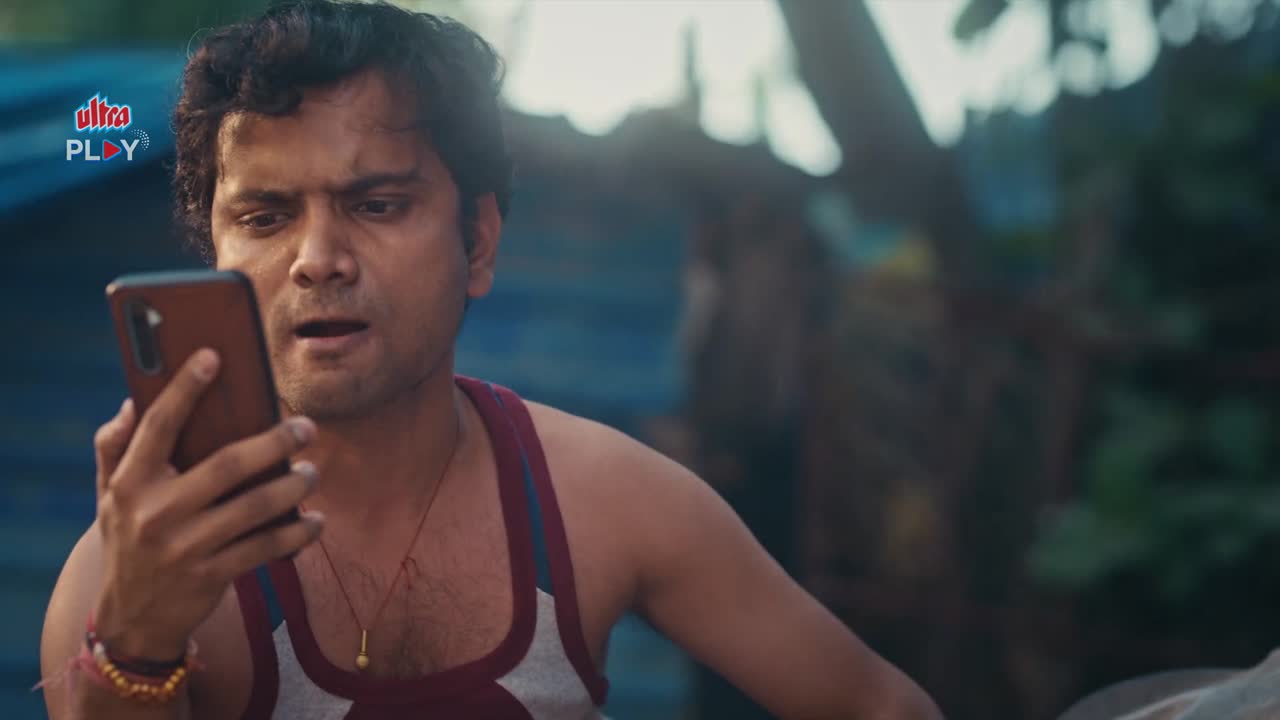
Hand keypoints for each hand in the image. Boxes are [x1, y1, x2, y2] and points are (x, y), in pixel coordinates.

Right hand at [90, 348, 323, 659]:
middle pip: (228, 465)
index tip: (214, 356)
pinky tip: (314, 521)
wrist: (133, 618)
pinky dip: (297, 532)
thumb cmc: (128, 540)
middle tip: (306, 426)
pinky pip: (266, 547)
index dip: (186, 389)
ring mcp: (185, 547)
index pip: (159, 426)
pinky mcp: (211, 575)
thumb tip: (132, 400)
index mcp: (131, 483)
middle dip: (275, 441)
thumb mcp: (109, 496)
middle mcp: (156, 513)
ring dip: (294, 486)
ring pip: (255, 506)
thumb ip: (115, 448)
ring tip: (311, 471)